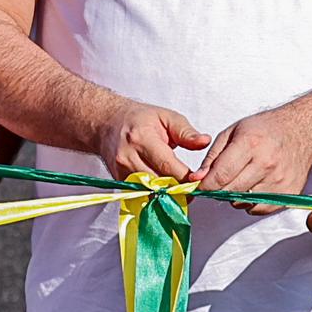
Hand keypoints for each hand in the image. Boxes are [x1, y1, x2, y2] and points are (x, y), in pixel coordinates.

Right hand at [90, 98, 207, 185]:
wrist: (107, 123)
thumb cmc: (138, 119)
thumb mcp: (166, 117)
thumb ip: (186, 132)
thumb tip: (205, 141)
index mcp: (142, 139)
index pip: (168, 166)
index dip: (186, 178)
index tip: (198, 180)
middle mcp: (128, 157)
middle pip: (159, 184)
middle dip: (178, 189)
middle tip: (192, 188)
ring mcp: (121, 171)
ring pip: (150, 193)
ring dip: (167, 194)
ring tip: (179, 189)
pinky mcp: (119, 181)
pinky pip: (141, 194)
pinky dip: (155, 194)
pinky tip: (164, 189)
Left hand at [194, 103, 311, 203]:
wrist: (302, 132)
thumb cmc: (265, 130)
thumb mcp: (233, 132)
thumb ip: (213, 156)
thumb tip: (197, 179)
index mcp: (250, 144)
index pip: (221, 175)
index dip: (206, 185)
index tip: (200, 185)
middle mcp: (266, 164)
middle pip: (230, 191)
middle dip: (219, 189)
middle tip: (220, 180)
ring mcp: (279, 181)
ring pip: (242, 202)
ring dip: (235, 196)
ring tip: (242, 179)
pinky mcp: (288, 194)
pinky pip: (258, 209)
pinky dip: (251, 203)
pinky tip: (254, 187)